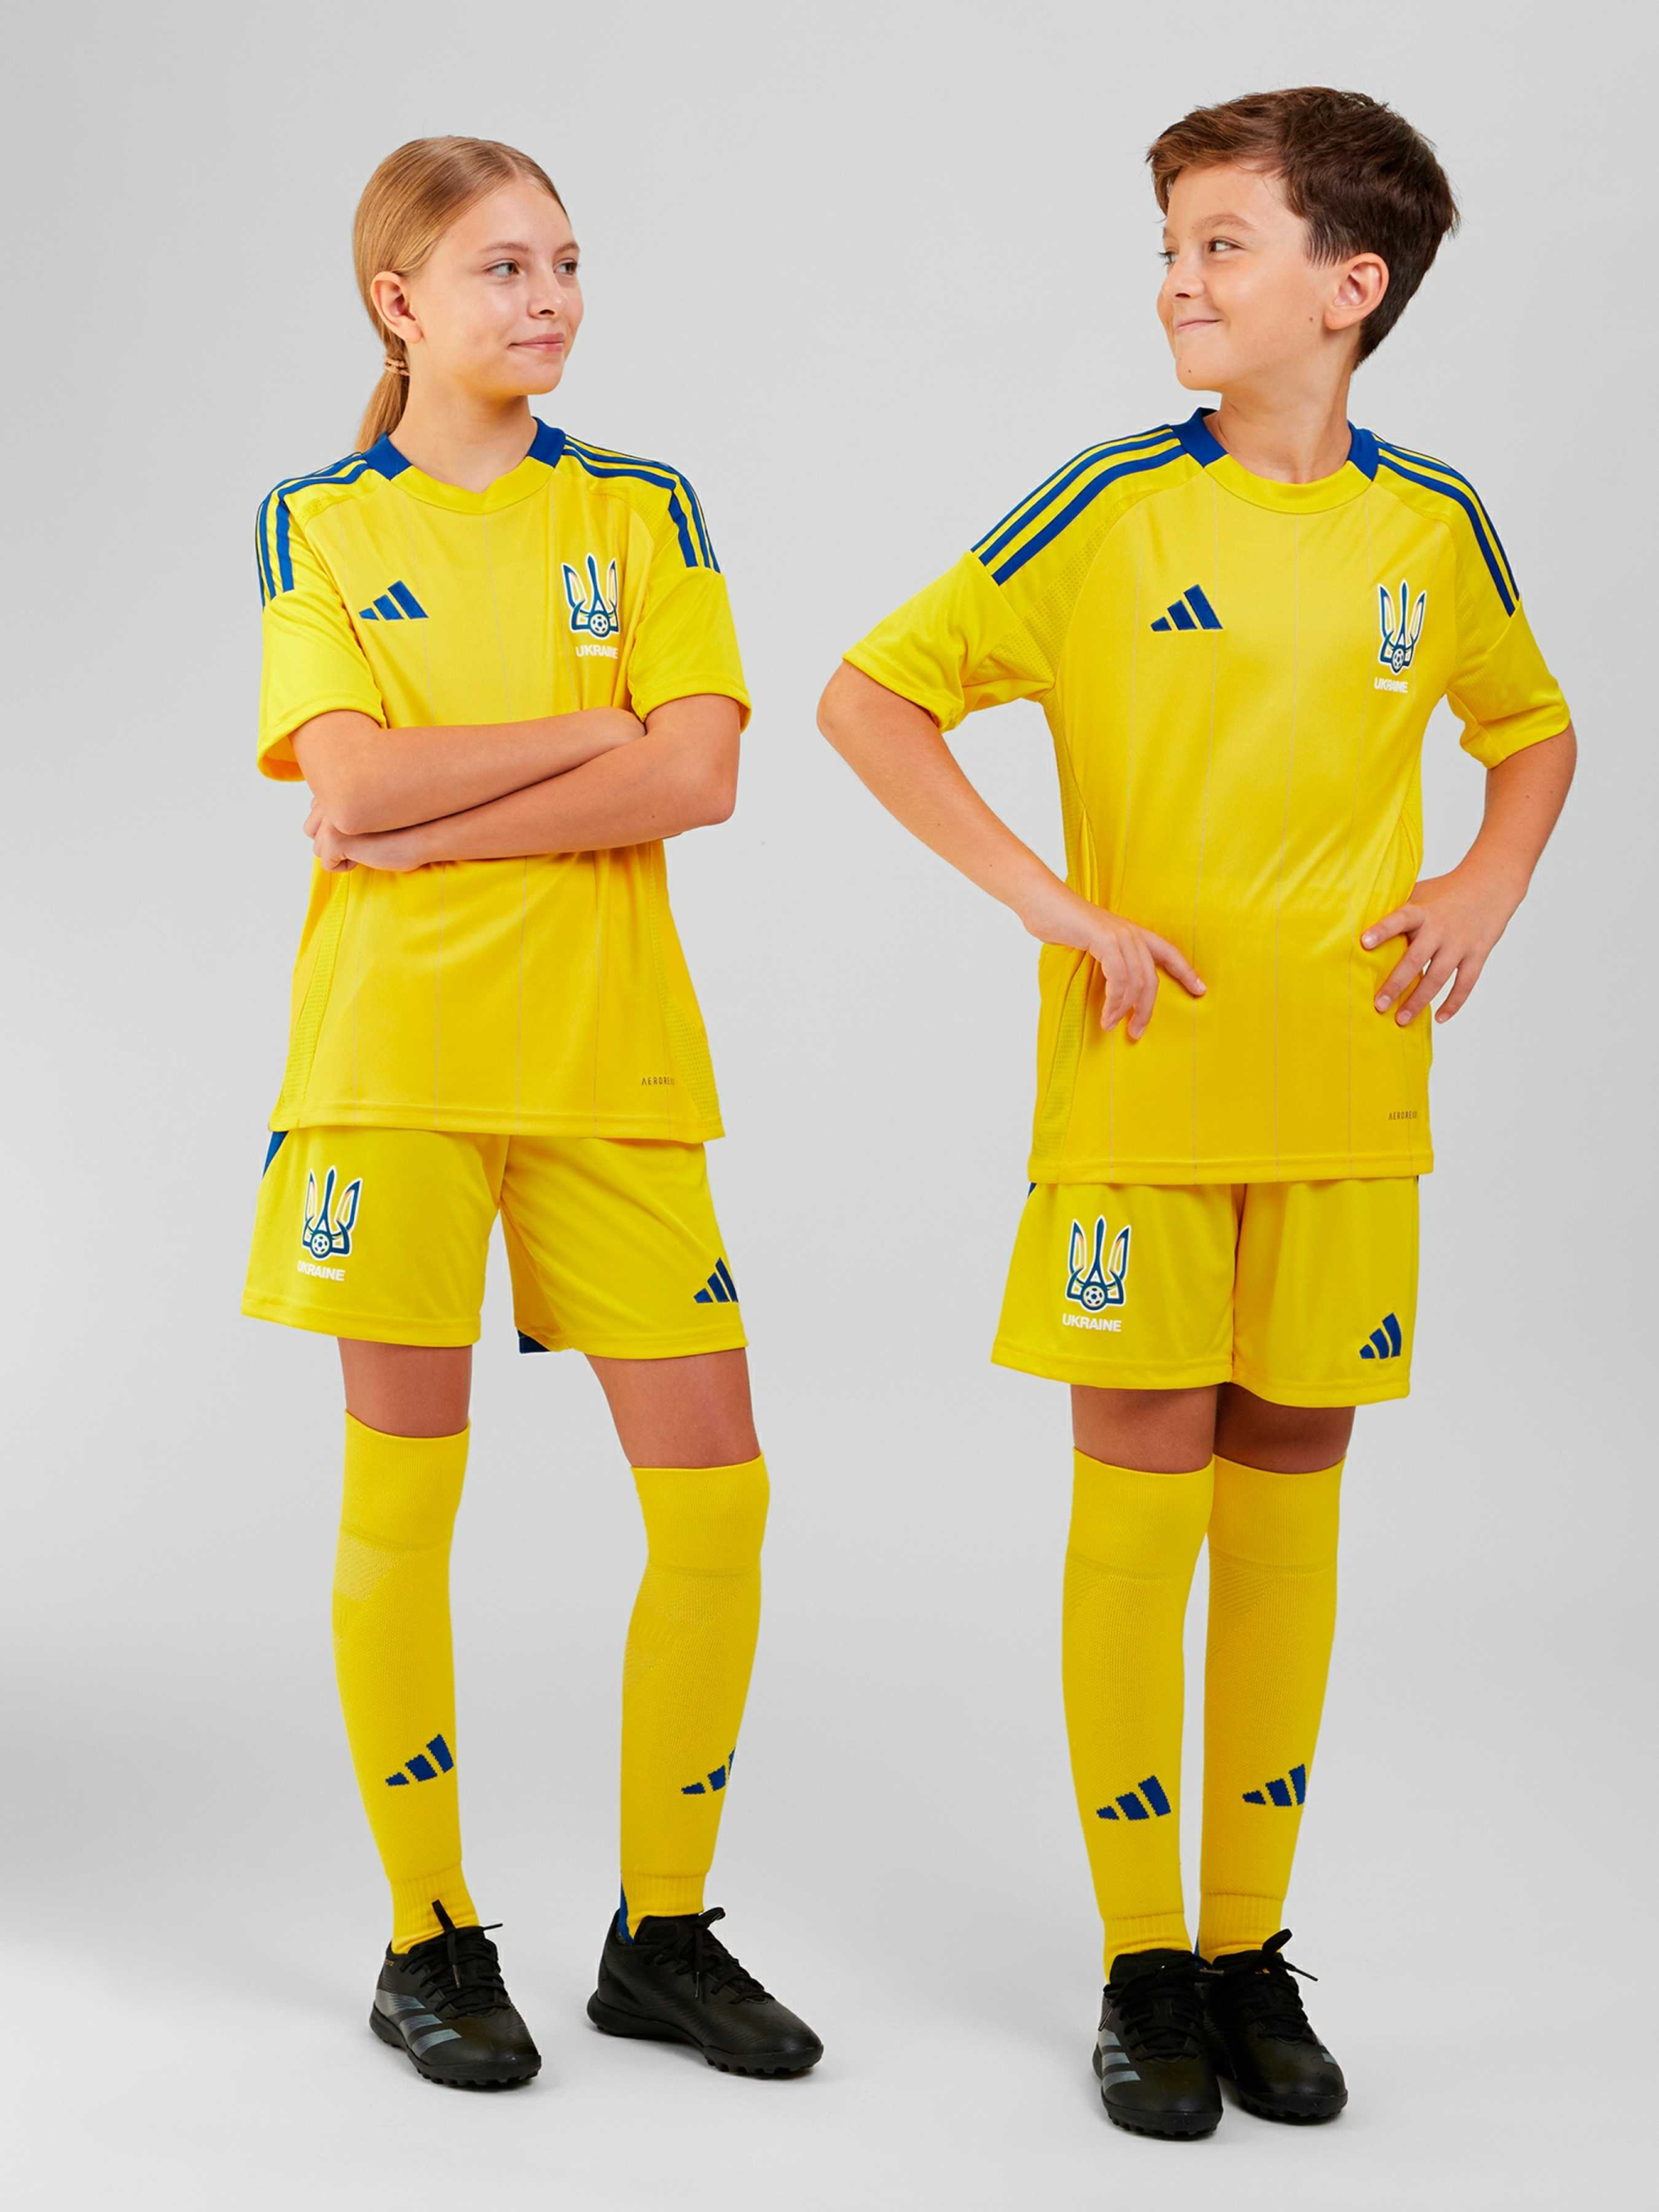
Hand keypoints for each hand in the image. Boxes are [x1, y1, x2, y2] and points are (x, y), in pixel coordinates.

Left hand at [303, 800, 426, 872]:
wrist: (423, 831)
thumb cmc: (401, 821)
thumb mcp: (366, 806)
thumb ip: (345, 802)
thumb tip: (320, 817)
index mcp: (334, 785)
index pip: (313, 809)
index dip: (336, 824)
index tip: (360, 825)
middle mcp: (328, 798)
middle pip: (310, 830)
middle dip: (331, 840)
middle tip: (362, 838)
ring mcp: (330, 818)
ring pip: (317, 848)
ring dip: (340, 853)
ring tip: (366, 845)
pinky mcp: (335, 838)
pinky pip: (327, 863)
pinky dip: (345, 866)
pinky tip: (366, 855)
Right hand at [1023, 884, 1204, 1040]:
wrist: (1039, 900)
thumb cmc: (1058, 922)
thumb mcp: (1088, 943)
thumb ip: (1104, 959)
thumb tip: (1110, 988)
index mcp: (1131, 933)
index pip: (1168, 952)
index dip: (1186, 971)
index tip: (1200, 990)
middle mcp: (1130, 933)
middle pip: (1151, 979)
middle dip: (1146, 1010)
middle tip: (1136, 1032)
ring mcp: (1119, 935)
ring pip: (1136, 982)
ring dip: (1125, 1010)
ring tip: (1112, 1026)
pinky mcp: (1105, 939)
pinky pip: (1118, 978)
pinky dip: (1114, 1001)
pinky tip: (1106, 1014)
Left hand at [1361, 862, 1524, 1024]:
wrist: (1490, 884)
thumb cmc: (1445, 892)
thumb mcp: (1420, 893)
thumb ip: (1397, 909)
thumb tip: (1359, 922)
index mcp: (1422, 911)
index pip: (1399, 919)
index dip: (1382, 930)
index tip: (1364, 942)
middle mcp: (1440, 928)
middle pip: (1416, 959)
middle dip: (1396, 984)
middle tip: (1379, 1005)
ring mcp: (1460, 943)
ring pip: (1438, 977)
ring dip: (1419, 1000)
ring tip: (1401, 1019)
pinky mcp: (1478, 954)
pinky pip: (1465, 983)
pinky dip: (1453, 1002)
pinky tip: (1439, 1018)